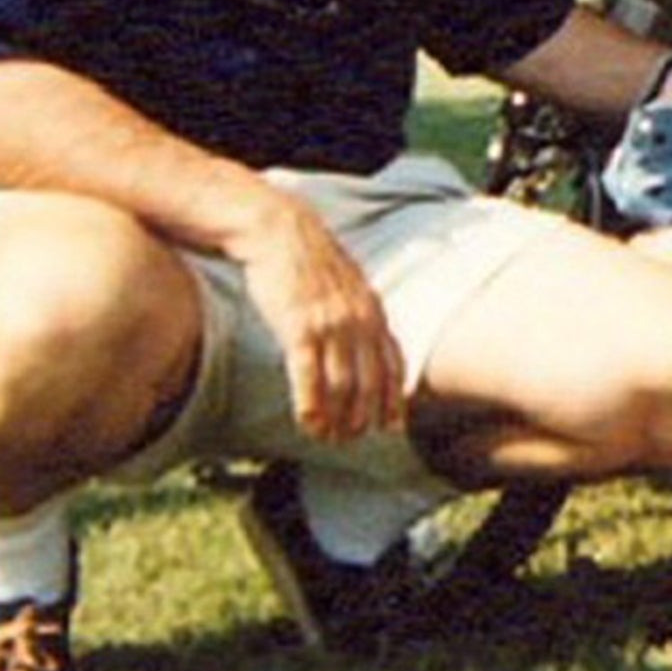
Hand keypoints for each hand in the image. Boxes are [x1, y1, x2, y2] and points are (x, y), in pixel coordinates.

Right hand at [228, 188, 407, 442]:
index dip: (393, 399)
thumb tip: (367, 346)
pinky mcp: (299, 326)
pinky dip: (311, 406)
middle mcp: (359, 318)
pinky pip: (309, 376)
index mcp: (373, 309)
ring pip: (342, 385)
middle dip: (364, 417)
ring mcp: (331, 323)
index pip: (392, 364)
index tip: (391, 427)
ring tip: (328, 438)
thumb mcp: (347, 285)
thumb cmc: (308, 261)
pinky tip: (307, 423)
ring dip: (336, 419)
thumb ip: (360, 314)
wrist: (278, 230)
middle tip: (351, 439)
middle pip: (370, 382)